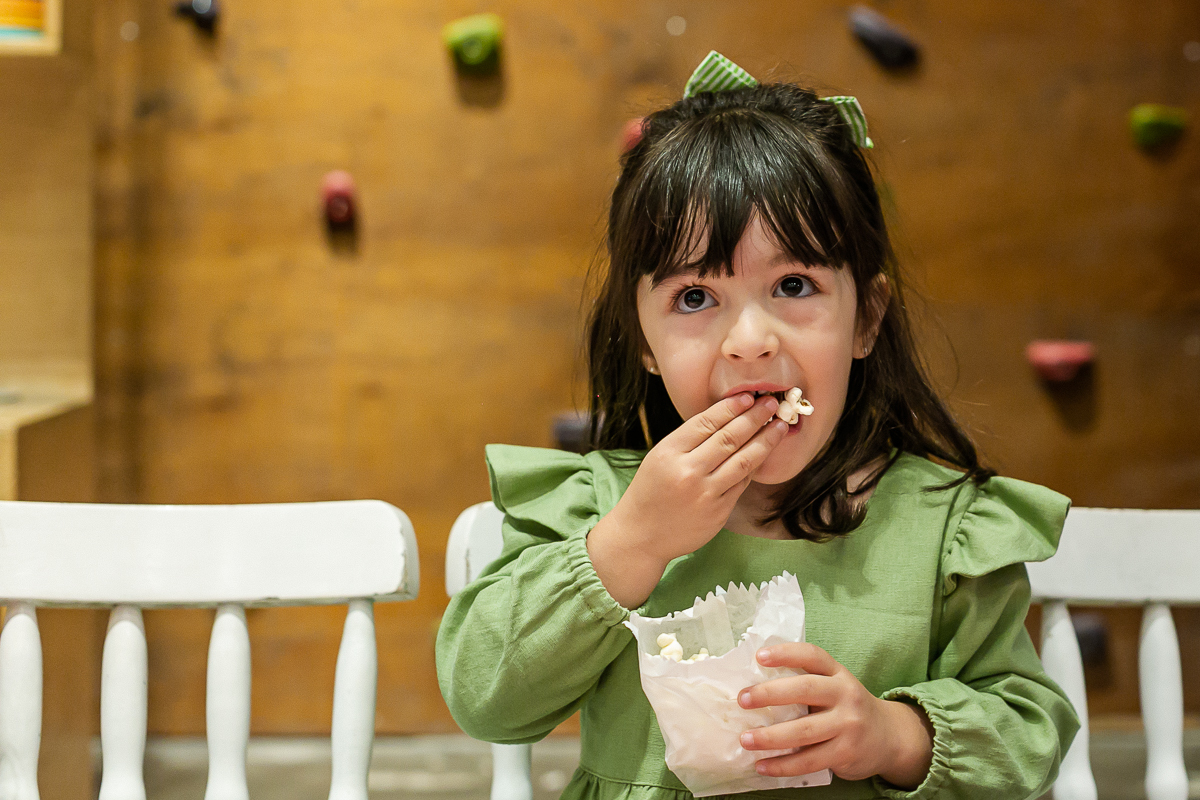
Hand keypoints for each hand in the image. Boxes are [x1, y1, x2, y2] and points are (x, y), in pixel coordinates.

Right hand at [586, 393, 786, 607]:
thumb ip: (688, 440)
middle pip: (729, 438)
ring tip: (780, 426)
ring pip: (743, 460)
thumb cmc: (650, 492)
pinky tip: (764, 453)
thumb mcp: (658, 458)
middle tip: (771, 403)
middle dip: (754, 417)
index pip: (706, 422)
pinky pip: (742, 483)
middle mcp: (688, 471)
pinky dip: (754, 465)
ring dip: (765, 440)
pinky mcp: (718, 512)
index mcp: (669, 453)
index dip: (731, 407)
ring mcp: (705, 493)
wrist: (641, 536)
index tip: (748, 396)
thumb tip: (725, 417)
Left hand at [737, 643, 933, 787]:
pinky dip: (783, 765)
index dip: (785, 653)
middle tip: (742, 700)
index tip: (758, 656)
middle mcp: (846, 695)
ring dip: (769, 737)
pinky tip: (762, 766)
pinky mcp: (846, 753)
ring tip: (745, 740)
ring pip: (803, 731)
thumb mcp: (836, 686)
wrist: (891, 737)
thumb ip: (808, 683)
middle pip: (804, 690)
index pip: (812, 655)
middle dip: (769, 694)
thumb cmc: (848, 708)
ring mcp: (848, 725)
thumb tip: (755, 686)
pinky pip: (809, 761)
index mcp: (838, 673)